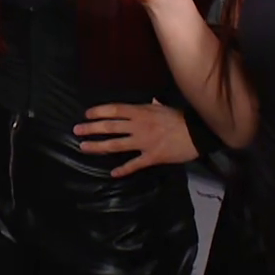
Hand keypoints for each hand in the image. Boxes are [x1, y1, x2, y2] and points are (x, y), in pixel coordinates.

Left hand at [75, 99, 199, 176]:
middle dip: (91, 128)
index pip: (115, 110)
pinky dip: (123, 169)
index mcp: (141, 112)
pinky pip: (134, 164)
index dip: (99, 112)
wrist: (197, 133)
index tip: (86, 114)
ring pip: (116, 145)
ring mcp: (144, 142)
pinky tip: (113, 173)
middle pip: (110, 126)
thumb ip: (153, 106)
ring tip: (84, 147)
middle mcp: (138, 126)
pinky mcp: (152, 157)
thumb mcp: (164, 108)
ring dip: (98, 146)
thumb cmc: (180, 118)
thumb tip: (151, 101)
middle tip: (77, 130)